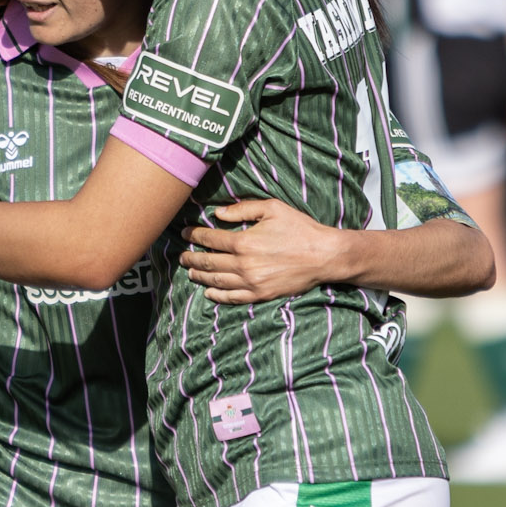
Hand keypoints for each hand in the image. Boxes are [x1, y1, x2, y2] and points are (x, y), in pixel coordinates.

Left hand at [179, 199, 345, 305]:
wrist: (324, 255)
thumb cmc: (300, 229)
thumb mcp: (273, 208)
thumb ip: (243, 209)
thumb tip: (217, 214)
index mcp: (244, 241)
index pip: (209, 239)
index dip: (193, 235)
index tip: (184, 233)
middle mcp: (243, 264)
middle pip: (208, 262)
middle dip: (191, 257)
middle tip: (181, 255)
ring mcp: (251, 282)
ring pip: (216, 280)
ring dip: (200, 276)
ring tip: (190, 271)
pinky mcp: (261, 295)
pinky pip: (232, 297)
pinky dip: (217, 295)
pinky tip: (209, 292)